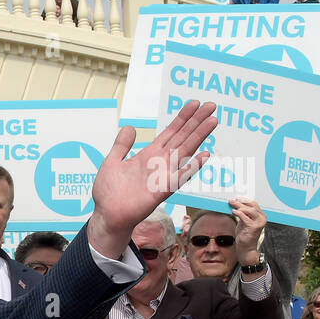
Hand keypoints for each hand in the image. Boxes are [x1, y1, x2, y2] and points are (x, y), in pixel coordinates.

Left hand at [86, 100, 216, 258]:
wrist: (107, 215)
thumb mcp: (112, 162)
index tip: (196, 103)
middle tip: (212, 105)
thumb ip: (121, 145)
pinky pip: (180, 177)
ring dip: (199, 136)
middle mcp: (160, 163)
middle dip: (197, 121)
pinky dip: (192, 167)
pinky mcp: (162, 190)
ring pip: (185, 151)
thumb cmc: (109, 192)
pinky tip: (204, 155)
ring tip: (212, 121)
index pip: (171, 132)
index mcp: (149, 155)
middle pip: (183, 137)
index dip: (183, 118)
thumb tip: (130, 127)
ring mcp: (163, 175)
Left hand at [230, 197, 265, 266]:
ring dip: (239, 206)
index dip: (245, 200)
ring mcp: (259, 223)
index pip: (254, 204)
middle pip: (252, 206)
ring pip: (249, 210)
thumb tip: (235, 204)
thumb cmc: (245, 234)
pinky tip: (233, 211)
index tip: (236, 198)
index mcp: (261, 216)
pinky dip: (239, 213)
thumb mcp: (244, 221)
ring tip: (232, 205)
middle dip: (241, 202)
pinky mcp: (253, 227)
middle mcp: (262, 218)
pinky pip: (245, 217)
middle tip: (232, 200)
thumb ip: (243, 213)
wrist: (246, 247)